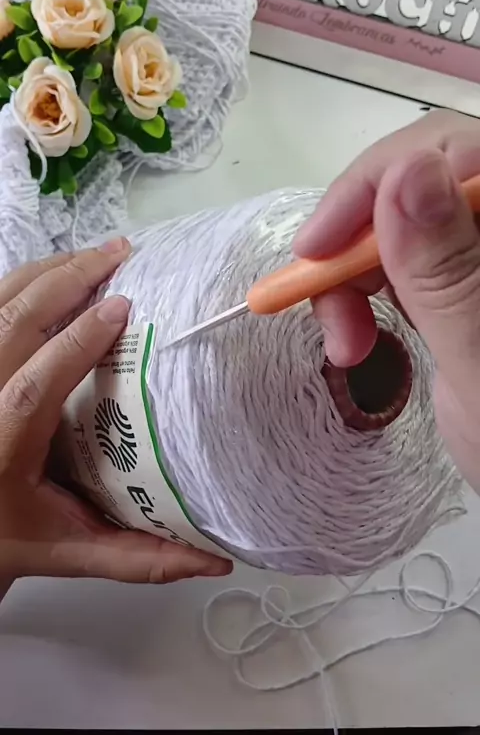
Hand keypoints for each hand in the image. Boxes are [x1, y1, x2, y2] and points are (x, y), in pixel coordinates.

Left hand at [0, 242, 231, 595]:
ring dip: (47, 273)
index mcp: (1, 448)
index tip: (121, 306)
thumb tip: (215, 562)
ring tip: (97, 254)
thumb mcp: (72, 551)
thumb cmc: (12, 535)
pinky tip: (60, 271)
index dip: (76, 342)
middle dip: (66, 281)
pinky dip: (24, 282)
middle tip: (118, 256)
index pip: (33, 386)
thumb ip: (139, 559)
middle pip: (10, 325)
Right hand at [294, 109, 479, 491]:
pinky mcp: (457, 278)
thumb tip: (407, 170)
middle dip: (355, 243)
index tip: (319, 251)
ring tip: (344, 346)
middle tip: (328, 312)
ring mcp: (475, 250)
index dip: (376, 185)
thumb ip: (450, 273)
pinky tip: (356, 339)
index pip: (451, 151)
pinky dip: (361, 293)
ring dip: (350, 277)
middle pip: (415, 181)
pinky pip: (396, 259)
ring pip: (393, 221)